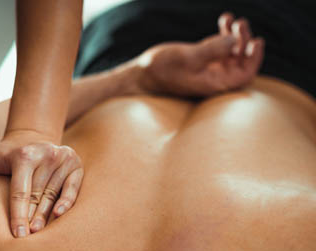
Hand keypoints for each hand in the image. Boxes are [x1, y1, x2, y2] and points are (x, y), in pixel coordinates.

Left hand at [0, 130, 82, 236]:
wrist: (30, 139)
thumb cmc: (3, 155)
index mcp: (24, 154)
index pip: (20, 192)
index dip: (18, 216)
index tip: (16, 236)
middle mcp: (46, 154)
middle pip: (37, 195)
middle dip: (31, 219)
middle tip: (25, 241)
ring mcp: (63, 159)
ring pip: (53, 195)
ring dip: (46, 216)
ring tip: (37, 235)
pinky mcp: (75, 165)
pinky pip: (73, 188)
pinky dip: (67, 202)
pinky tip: (59, 216)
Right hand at [132, 12, 263, 96]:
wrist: (142, 74)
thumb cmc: (162, 70)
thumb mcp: (188, 58)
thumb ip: (212, 51)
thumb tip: (234, 41)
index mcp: (214, 84)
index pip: (245, 75)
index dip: (255, 59)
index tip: (256, 42)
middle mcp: (215, 78)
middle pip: (241, 61)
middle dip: (244, 41)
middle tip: (240, 24)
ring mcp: (209, 68)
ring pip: (232, 51)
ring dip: (236, 34)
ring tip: (232, 19)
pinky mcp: (202, 59)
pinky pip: (220, 45)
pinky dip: (225, 33)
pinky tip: (225, 19)